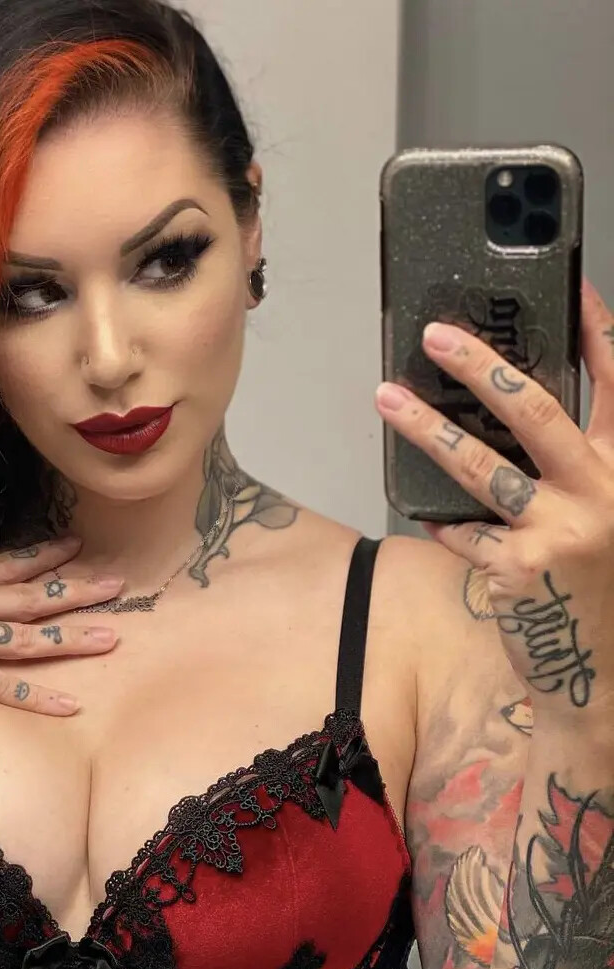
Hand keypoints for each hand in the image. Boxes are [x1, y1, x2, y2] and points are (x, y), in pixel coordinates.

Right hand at [0, 536, 121, 715]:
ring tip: (113, 636)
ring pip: (29, 637)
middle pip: (30, 595)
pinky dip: (38, 697)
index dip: (42, 555)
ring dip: (73, 637)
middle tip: (120, 583)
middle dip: (77, 588)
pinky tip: (72, 705)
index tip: (73, 545)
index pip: (4, 564)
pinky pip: (4, 688)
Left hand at [374, 277, 613, 725]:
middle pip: (536, 410)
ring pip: (481, 465)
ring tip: (387, 398)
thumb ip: (574, 468)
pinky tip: (434, 519)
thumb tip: (507, 416)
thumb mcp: (604, 514)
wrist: (598, 671)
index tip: (571, 287)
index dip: (597, 331)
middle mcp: (601, 490)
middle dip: (482, 367)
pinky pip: (462, 531)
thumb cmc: (597, 587)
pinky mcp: (519, 566)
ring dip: (428, 429)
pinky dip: (445, 525)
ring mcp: (559, 529)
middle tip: (439, 336)